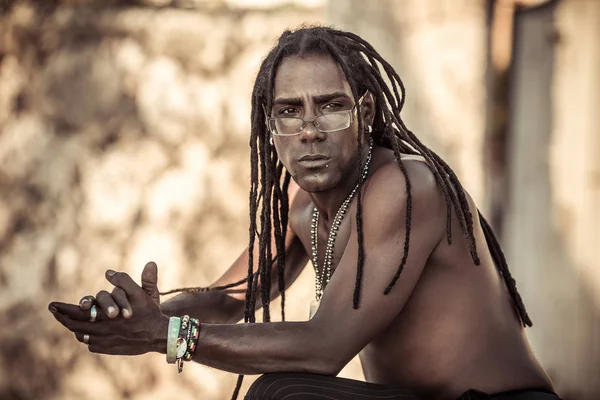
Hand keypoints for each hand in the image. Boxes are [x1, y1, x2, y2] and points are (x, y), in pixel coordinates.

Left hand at [48, 263, 168, 354]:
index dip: (63, 309)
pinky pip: (90, 344)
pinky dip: (85, 337)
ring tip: (67, 320)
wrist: (158, 335)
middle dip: (62, 317)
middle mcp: (102, 330)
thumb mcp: (141, 292)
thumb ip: (125, 280)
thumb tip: (108, 272)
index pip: (77, 313)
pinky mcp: (108, 349)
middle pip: (74, 325)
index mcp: (106, 315)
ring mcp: (104, 341)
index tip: (52, 305)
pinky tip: (85, 332)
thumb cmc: (149, 311)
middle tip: (54, 311)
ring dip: (72, 327)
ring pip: (81, 335)